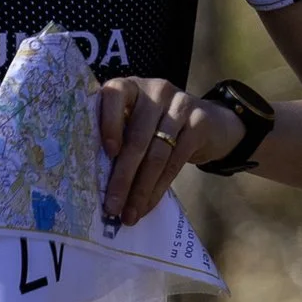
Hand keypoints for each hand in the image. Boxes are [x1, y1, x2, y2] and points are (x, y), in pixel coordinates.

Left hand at [97, 75, 244, 226]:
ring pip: (156, 154)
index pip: (114, 95)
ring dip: (140, 190)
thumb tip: (93, 182)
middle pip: (136, 137)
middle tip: (112, 206)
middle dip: (122, 177)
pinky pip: (175, 162)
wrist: (208, 122)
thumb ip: (118, 138)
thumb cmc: (156, 127)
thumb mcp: (136, 123)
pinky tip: (148, 204)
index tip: (107, 153)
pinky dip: (159, 188)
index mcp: (130, 87)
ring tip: (129, 214)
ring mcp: (180, 104)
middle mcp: (155, 90)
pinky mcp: (199, 123)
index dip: (109, 123)